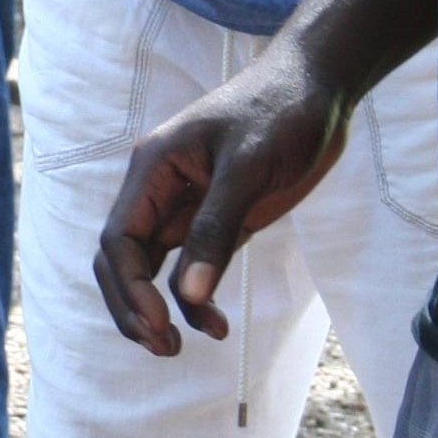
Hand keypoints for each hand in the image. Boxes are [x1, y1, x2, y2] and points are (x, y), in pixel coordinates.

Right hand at [94, 39, 346, 352]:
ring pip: (149, 271)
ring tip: (178, 349)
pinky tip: (216, 325)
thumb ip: (215, 230)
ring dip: (156, 312)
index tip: (160, 324)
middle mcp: (160, 191)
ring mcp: (188, 208)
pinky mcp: (218, 222)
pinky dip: (195, 302)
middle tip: (164, 347)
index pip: (117, 239)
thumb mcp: (249, 168)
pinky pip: (190, 270)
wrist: (320, 88)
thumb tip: (188, 296)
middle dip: (132, 308)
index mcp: (153, 169)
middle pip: (121, 261)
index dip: (130, 288)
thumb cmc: (281, 111)